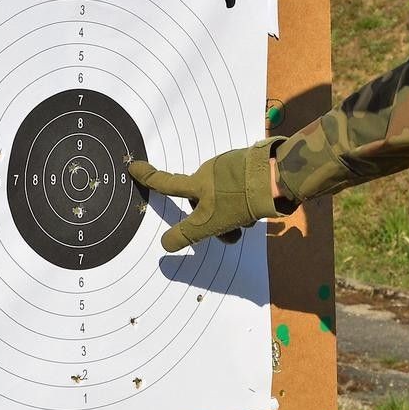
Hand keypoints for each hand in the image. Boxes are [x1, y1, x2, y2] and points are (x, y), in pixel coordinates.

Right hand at [127, 138, 287, 251]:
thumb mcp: (207, 224)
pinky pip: (242, 192)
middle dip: (215, 220)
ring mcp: (232, 167)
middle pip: (205, 202)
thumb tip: (165, 244)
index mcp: (197, 182)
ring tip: (249, 223)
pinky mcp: (250, 168)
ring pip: (226, 200)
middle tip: (231, 234)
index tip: (134, 166)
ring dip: (235, 216)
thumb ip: (185, 235)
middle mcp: (211, 171)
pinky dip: (247, 205)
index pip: (167, 183)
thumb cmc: (236, 200)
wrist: (275, 179)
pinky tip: (259, 212)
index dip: (149, 178)